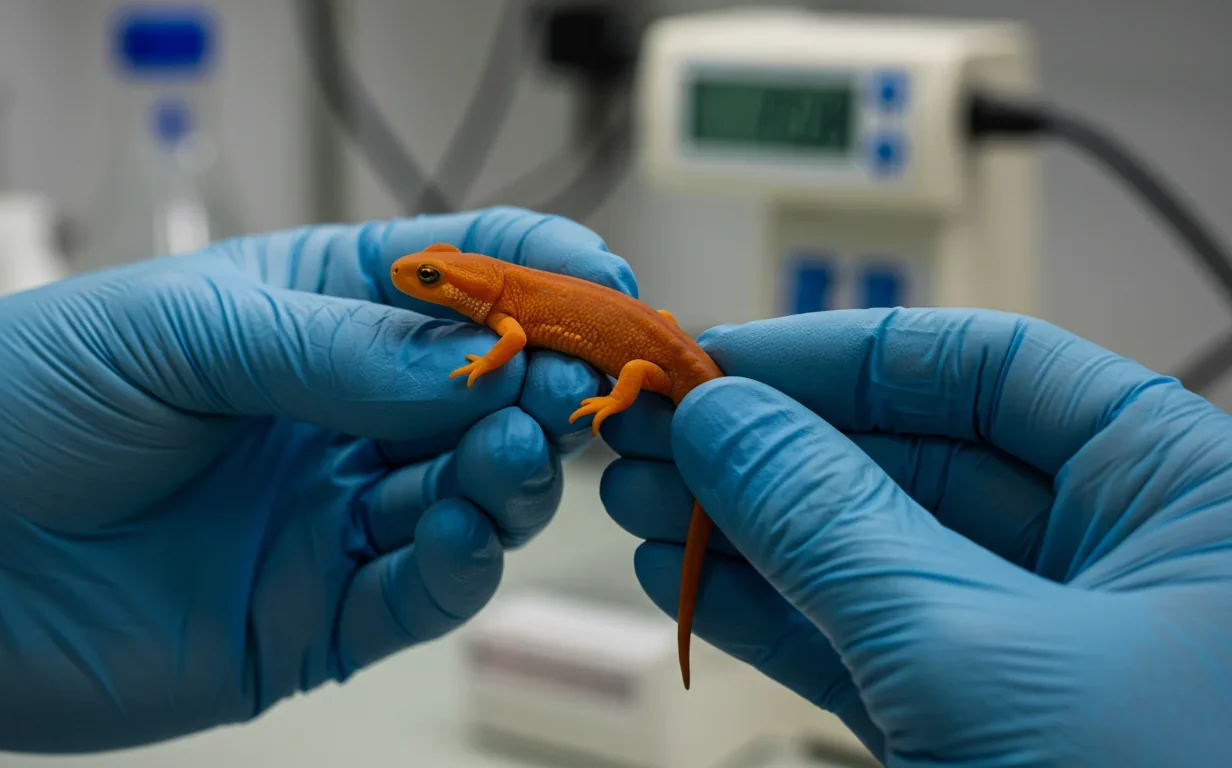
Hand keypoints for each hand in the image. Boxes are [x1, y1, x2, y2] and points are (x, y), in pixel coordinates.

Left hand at [0, 207, 635, 760]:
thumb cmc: (15, 402)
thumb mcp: (175, 331)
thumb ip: (335, 349)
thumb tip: (483, 356)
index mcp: (310, 311)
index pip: (457, 275)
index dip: (535, 271)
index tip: (597, 280)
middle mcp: (340, 413)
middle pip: (488, 392)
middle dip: (542, 382)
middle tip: (567, 387)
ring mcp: (333, 515)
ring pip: (472, 493)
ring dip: (511, 472)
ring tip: (510, 453)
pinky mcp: (318, 614)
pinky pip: (421, 591)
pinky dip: (460, 565)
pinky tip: (462, 534)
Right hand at [601, 307, 1231, 765]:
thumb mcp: (976, 655)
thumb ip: (833, 524)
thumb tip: (721, 419)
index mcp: (1180, 493)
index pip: (988, 369)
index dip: (839, 355)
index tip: (714, 359)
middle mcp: (1119, 558)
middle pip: (915, 455)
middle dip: (771, 446)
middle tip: (651, 436)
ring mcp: (1046, 650)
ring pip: (875, 553)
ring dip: (749, 527)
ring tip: (640, 503)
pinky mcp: (988, 728)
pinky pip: (870, 643)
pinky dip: (775, 614)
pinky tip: (690, 582)